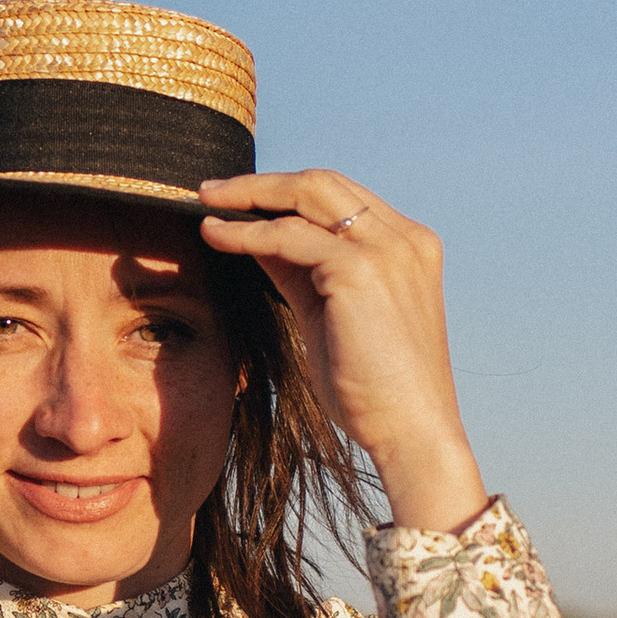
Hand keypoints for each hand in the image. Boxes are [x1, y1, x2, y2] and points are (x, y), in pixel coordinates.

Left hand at [197, 169, 488, 533]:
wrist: (411, 434)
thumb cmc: (375, 391)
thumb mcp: (332, 317)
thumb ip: (302, 274)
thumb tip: (257, 238)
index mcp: (409, 247)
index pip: (341, 199)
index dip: (287, 193)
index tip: (241, 200)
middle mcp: (404, 239)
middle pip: (323, 184)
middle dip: (262, 183)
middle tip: (211, 191)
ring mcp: (387, 250)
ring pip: (305, 197)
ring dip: (247, 196)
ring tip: (205, 205)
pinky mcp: (360, 270)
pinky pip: (289, 237)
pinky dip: (247, 233)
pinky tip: (217, 237)